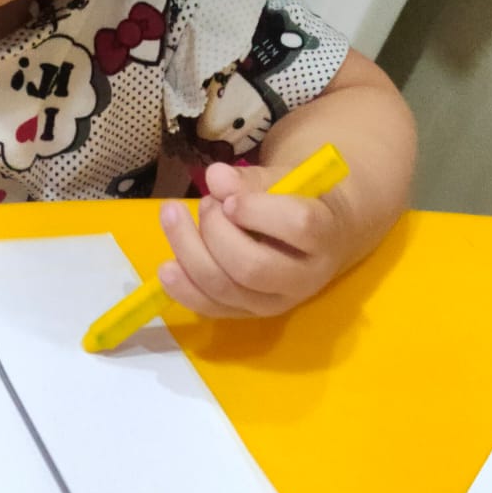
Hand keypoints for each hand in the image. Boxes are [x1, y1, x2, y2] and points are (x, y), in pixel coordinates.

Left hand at [157, 162, 343, 318]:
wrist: (319, 236)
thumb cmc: (301, 200)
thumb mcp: (286, 180)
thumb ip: (252, 179)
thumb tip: (216, 178)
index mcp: (325, 235)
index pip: (298, 226)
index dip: (257, 210)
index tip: (229, 198)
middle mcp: (304, 278)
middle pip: (252, 266)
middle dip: (215, 232)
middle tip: (207, 203)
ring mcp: (275, 303)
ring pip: (226, 288)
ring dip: (189, 252)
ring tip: (175, 216)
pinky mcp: (249, 314)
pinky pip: (211, 309)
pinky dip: (183, 288)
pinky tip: (166, 266)